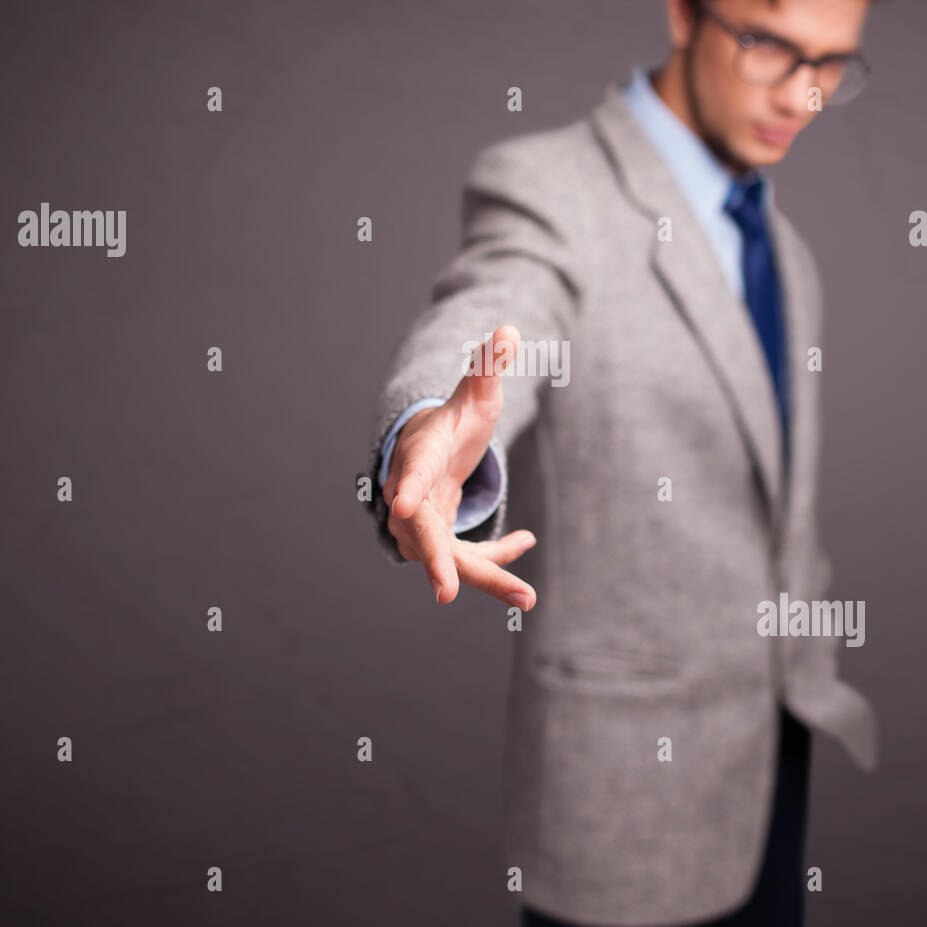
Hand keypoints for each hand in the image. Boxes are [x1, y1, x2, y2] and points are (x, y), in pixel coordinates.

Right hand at [382, 323, 536, 609]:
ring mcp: (424, 524)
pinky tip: (526, 540)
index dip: (407, 488)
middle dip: (435, 562)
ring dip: (487, 578)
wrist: (433, 450)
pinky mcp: (441, 542)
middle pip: (422, 532)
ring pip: (449, 559)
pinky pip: (468, 560)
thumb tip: (508, 329)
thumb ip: (488, 366)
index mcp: (420, 456)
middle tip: (444, 593)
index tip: (400, 507)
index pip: (412, 472)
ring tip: (527, 597)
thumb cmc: (453, 422)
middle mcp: (413, 495)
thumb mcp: (475, 394)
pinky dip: (497, 559)